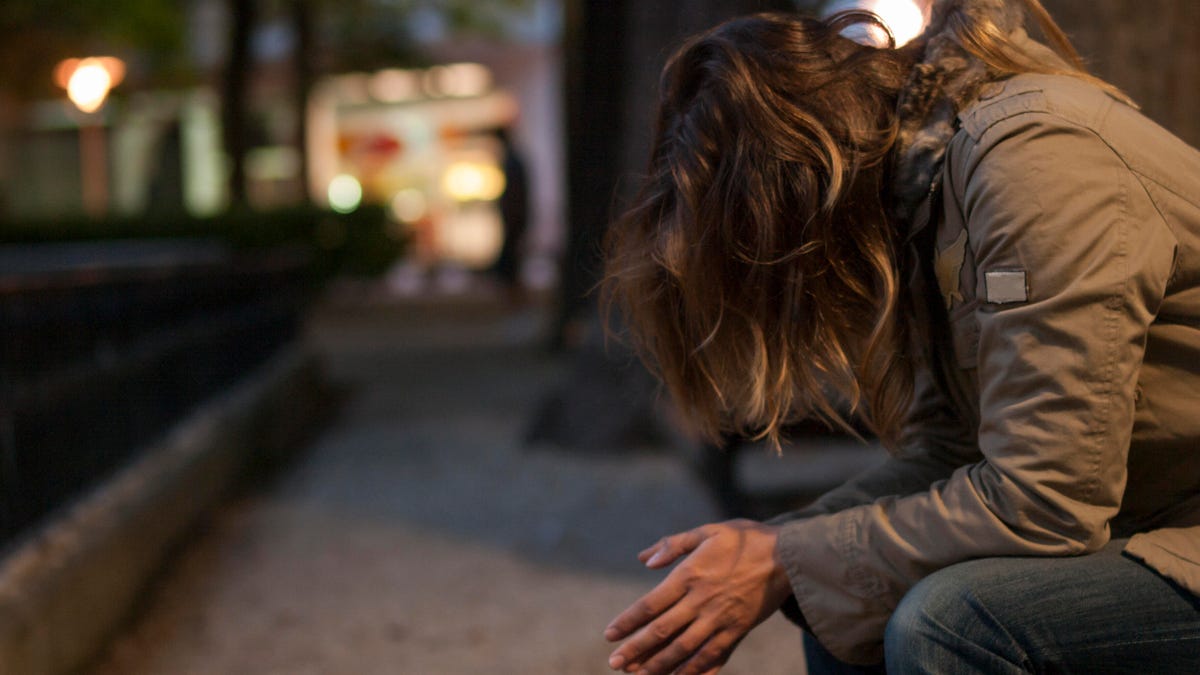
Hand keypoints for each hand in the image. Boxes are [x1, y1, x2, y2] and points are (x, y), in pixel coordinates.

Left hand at [604, 519, 791, 674]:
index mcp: (690, 575)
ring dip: (659, 666)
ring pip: (684, 650)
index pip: (651, 605)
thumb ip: (674, 545)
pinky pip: (713, 657)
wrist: (789, 556)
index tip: (609, 635)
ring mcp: (720, 620)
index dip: (628, 622)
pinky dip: (695, 671)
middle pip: (662, 632)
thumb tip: (644, 559)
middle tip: (615, 664)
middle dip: (636, 650)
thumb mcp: (707, 531)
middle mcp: (702, 601)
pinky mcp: (737, 631)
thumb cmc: (745, 539)